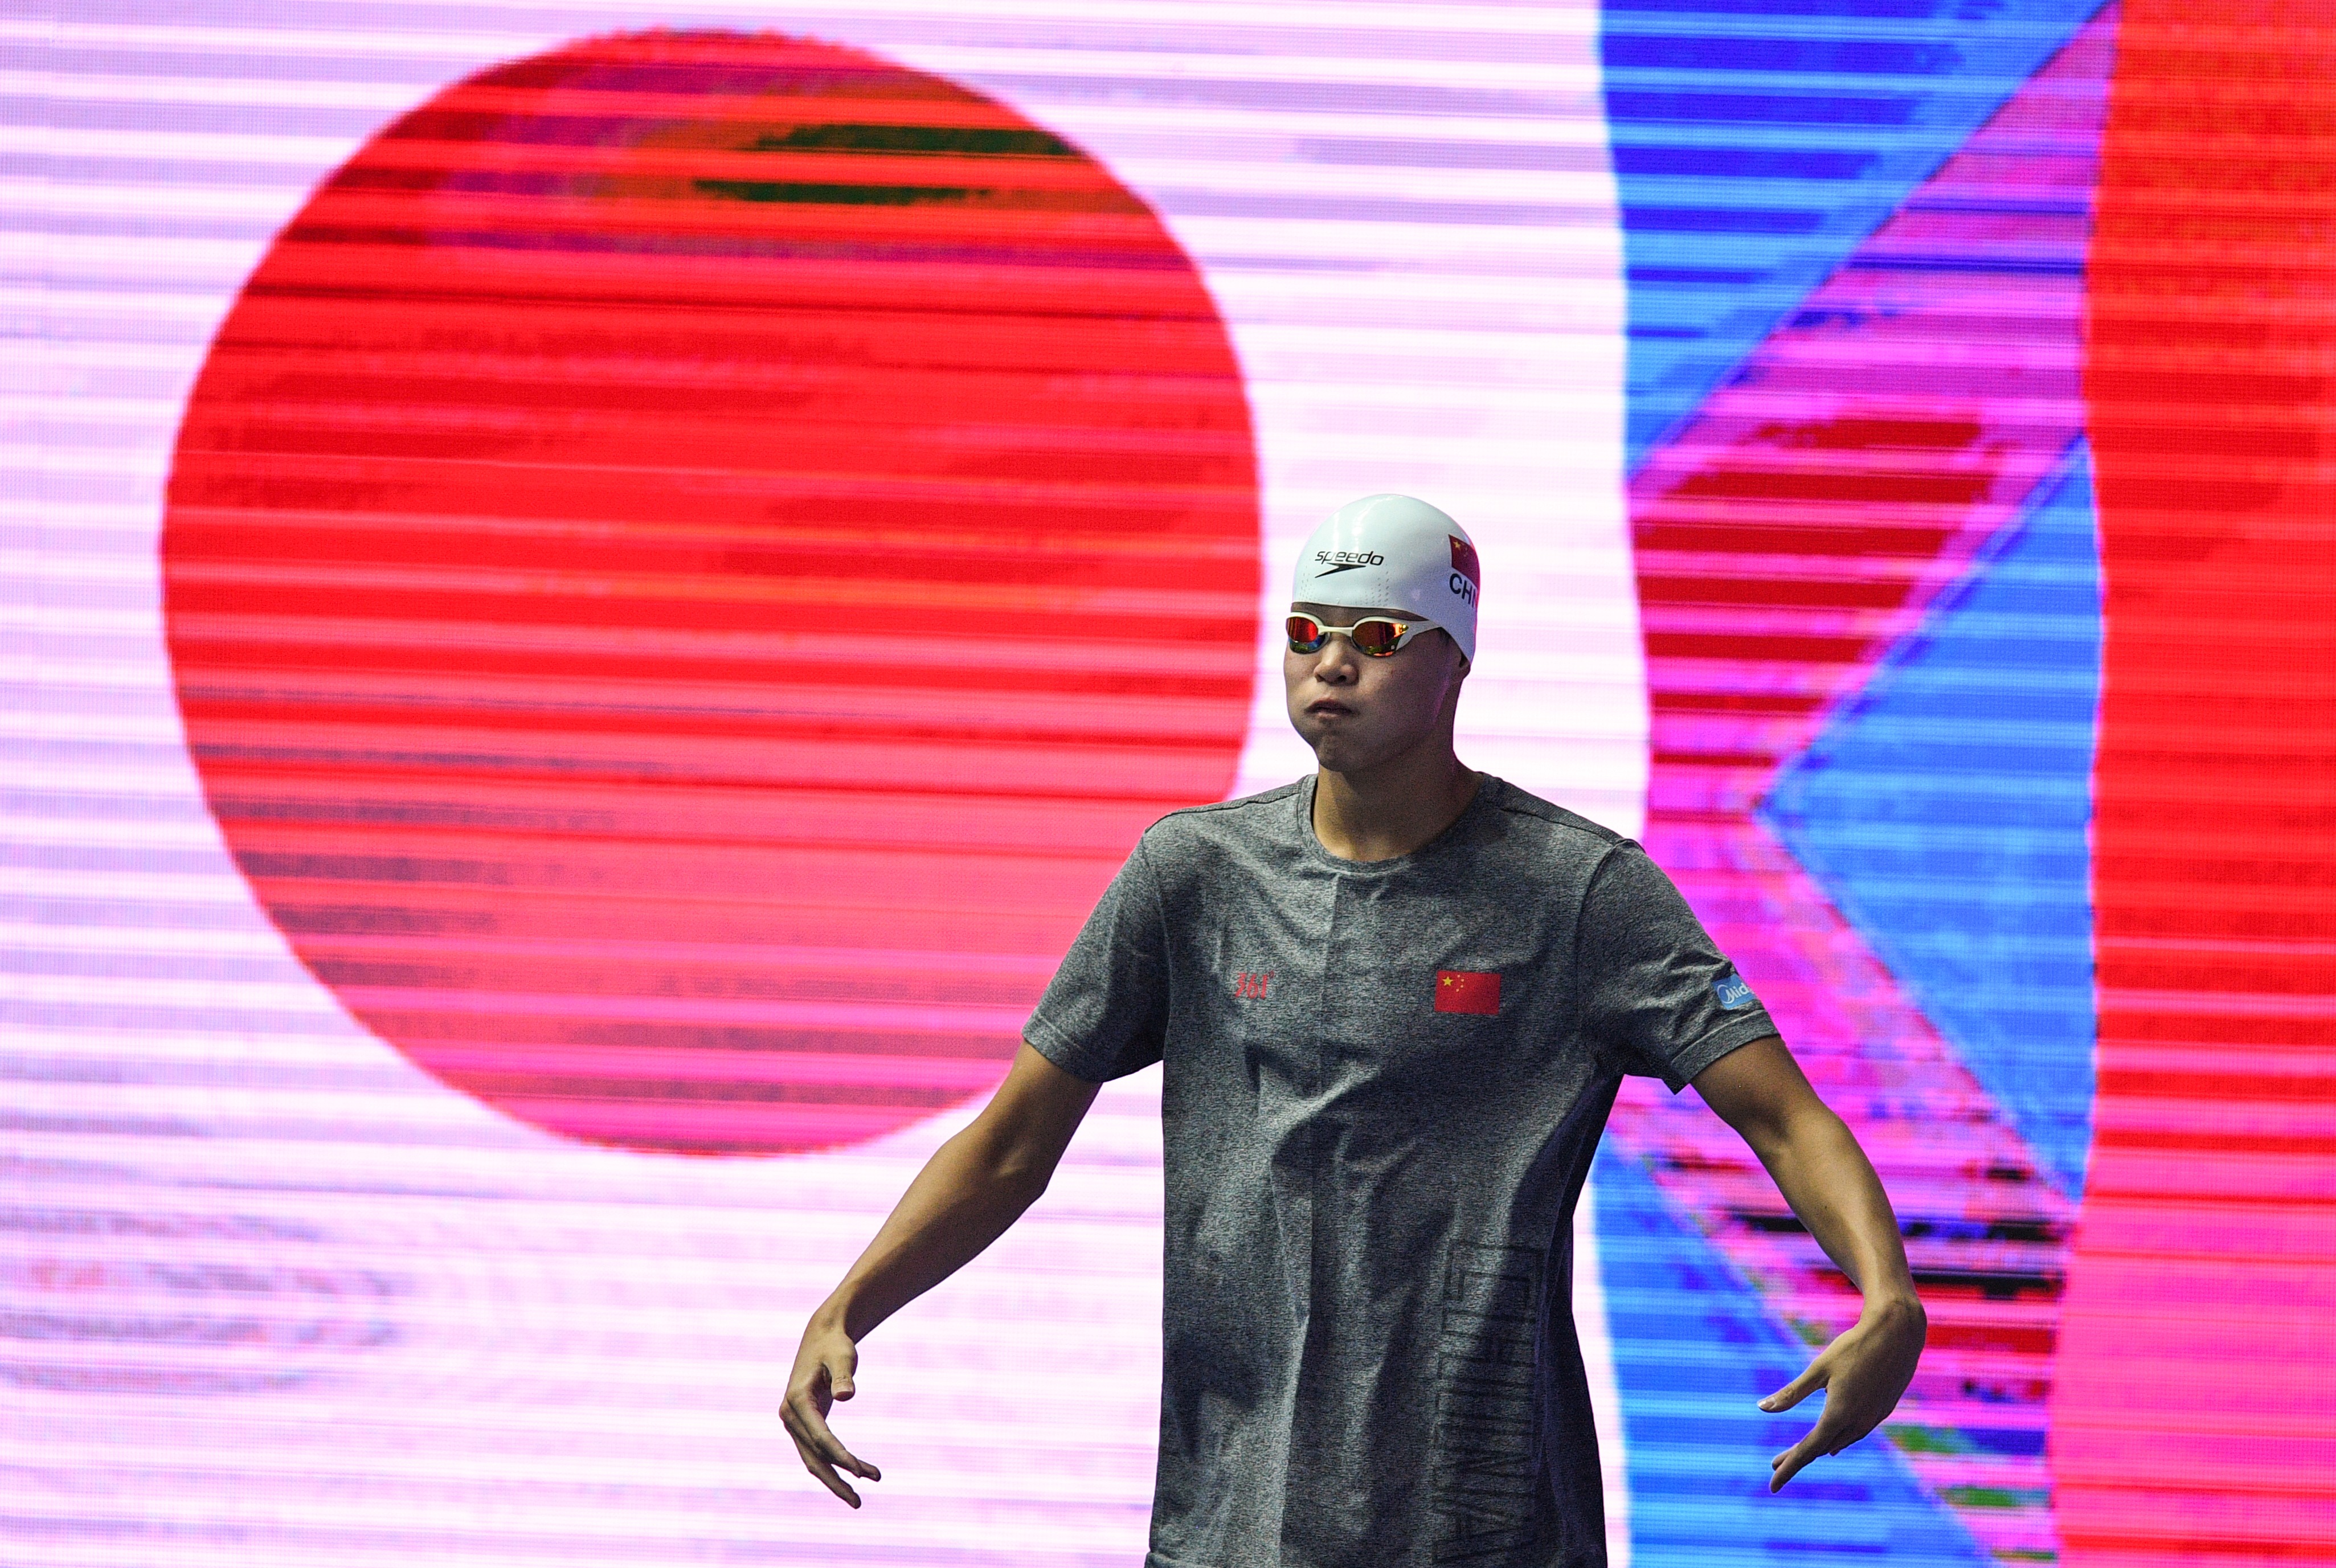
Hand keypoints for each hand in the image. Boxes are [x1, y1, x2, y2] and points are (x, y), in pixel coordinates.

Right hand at [783, 1314, 881, 1506]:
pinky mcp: (804, 1424)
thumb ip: (843, 1376)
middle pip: (813, 1457)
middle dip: (836, 1481)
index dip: (840, 1456)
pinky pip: (817, 1452)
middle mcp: (790, 1415)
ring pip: (813, 1460)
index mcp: (797, 1401)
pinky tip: (855, 1473)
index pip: (820, 1437)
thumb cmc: (835, 1345)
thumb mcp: (842, 1356)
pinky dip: (834, 1464)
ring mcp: (794, 1422)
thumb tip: (846, 1396)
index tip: (861, 1472)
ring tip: (860, 1499)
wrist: (823, 1336)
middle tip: (859, 1503)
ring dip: (836, 1479)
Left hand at [1760, 1295, 1925, 1491]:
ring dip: (1820, 1448)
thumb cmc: (1853, 1347)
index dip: (1789, 1467)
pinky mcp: (1883, 1410)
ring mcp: (1873, 1418)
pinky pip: (1857, 1432)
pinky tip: (1835, 1442)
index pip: (1808, 1450)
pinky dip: (1840, 1439)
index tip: (1773, 1484)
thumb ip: (1791, 1393)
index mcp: (1838, 1414)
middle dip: (1797, 1456)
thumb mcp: (1818, 1369)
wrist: (1897, 1335)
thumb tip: (1762, 1408)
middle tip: (1774, 1463)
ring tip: (1800, 1453)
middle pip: (1822, 1447)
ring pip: (1841, 1441)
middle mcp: (1857, 1422)